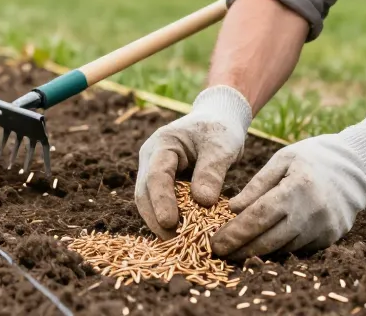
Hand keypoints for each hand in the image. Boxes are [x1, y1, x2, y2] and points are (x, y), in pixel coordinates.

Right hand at [134, 85, 252, 238]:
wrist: (218, 120)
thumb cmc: (220, 129)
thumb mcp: (221, 146)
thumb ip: (211, 171)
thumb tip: (203, 202)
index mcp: (162, 144)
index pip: (156, 176)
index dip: (161, 201)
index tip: (170, 223)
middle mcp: (151, 159)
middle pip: (145, 194)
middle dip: (156, 219)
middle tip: (176, 243)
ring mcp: (154, 172)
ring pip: (149, 203)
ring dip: (161, 224)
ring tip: (181, 244)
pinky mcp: (164, 185)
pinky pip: (161, 205)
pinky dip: (171, 221)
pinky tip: (184, 237)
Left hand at [210, 111, 365, 258]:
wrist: (356, 166)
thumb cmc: (312, 158)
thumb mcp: (281, 160)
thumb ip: (257, 185)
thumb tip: (233, 209)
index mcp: (297, 188)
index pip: (259, 217)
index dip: (235, 233)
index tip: (215, 243)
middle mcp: (312, 212)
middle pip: (269, 240)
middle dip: (241, 250)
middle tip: (218, 253)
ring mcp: (324, 228)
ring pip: (283, 248)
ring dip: (257, 252)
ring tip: (235, 251)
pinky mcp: (331, 237)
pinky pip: (298, 248)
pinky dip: (279, 248)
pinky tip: (262, 247)